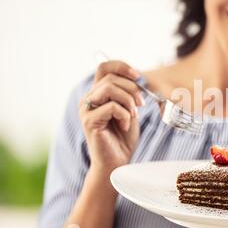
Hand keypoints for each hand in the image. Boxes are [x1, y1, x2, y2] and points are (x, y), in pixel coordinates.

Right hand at [79, 61, 144, 176]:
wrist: (116, 161)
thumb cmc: (123, 137)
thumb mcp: (130, 109)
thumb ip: (128, 93)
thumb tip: (136, 77)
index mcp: (96, 93)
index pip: (103, 67)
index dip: (121, 66)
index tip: (137, 76)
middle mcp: (88, 99)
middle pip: (110, 78)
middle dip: (132, 89)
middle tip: (141, 104)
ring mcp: (86, 110)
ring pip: (109, 88)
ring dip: (128, 101)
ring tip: (133, 115)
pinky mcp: (89, 121)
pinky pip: (111, 107)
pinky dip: (125, 115)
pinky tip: (125, 126)